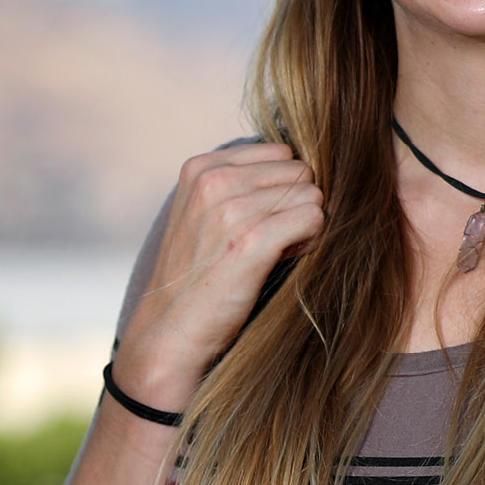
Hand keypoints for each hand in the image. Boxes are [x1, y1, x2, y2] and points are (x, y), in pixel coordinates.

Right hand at [113, 143, 322, 412]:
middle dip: (297, 203)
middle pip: (299, 171)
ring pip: (311, 195)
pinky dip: (310, 241)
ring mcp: (231, 210)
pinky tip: (286, 259)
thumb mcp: (203, 214)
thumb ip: (240, 184)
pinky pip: (314, 218)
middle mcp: (214, 181)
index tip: (265, 219)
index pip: (280, 153)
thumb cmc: (196, 276)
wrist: (171, 331)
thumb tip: (305, 172)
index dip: (282, 187)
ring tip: (277, 252)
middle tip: (276, 238)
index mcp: (201, 167)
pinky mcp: (251, 241)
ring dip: (304, 225)